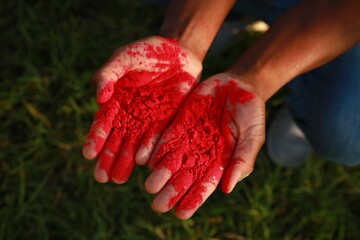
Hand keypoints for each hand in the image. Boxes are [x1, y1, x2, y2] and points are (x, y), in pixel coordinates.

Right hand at [82, 36, 201, 183]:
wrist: (179, 52)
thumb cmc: (147, 52)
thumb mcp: (124, 57)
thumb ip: (108, 74)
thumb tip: (99, 97)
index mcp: (115, 102)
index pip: (102, 124)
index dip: (95, 139)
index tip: (88, 154)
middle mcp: (129, 116)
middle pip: (116, 141)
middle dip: (108, 159)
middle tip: (102, 178)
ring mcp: (148, 121)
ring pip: (134, 145)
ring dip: (126, 162)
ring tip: (118, 178)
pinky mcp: (166, 122)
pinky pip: (157, 138)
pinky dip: (150, 150)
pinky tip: (143, 162)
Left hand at [144, 73, 264, 218]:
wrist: (238, 85)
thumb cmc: (251, 113)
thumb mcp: (253, 136)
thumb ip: (242, 160)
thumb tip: (227, 189)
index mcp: (219, 162)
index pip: (203, 187)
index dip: (192, 201)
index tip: (181, 214)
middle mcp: (200, 154)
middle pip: (182, 178)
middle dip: (170, 193)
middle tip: (158, 205)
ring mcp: (187, 139)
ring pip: (169, 162)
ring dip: (158, 175)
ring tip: (149, 186)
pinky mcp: (178, 124)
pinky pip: (164, 139)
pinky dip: (154, 150)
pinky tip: (144, 160)